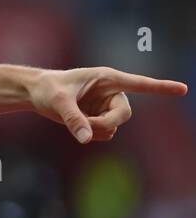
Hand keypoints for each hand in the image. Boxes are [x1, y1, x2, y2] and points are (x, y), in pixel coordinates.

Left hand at [30, 67, 186, 143]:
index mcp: (107, 78)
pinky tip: (77, 126)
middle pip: (124, 114)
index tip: (183, 89)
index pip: (139, 84)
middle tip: (85, 126)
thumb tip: (86, 139)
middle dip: (106, 123)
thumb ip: (72, 119)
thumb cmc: (47, 89)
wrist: (36, 94)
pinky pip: (105, 133)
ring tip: (75, 121)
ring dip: (96, 130)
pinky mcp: (100, 118)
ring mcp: (106, 106)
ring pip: (114, 127)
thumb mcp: (57, 102)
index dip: (161, 87)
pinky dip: (92, 134)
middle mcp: (111, 92)